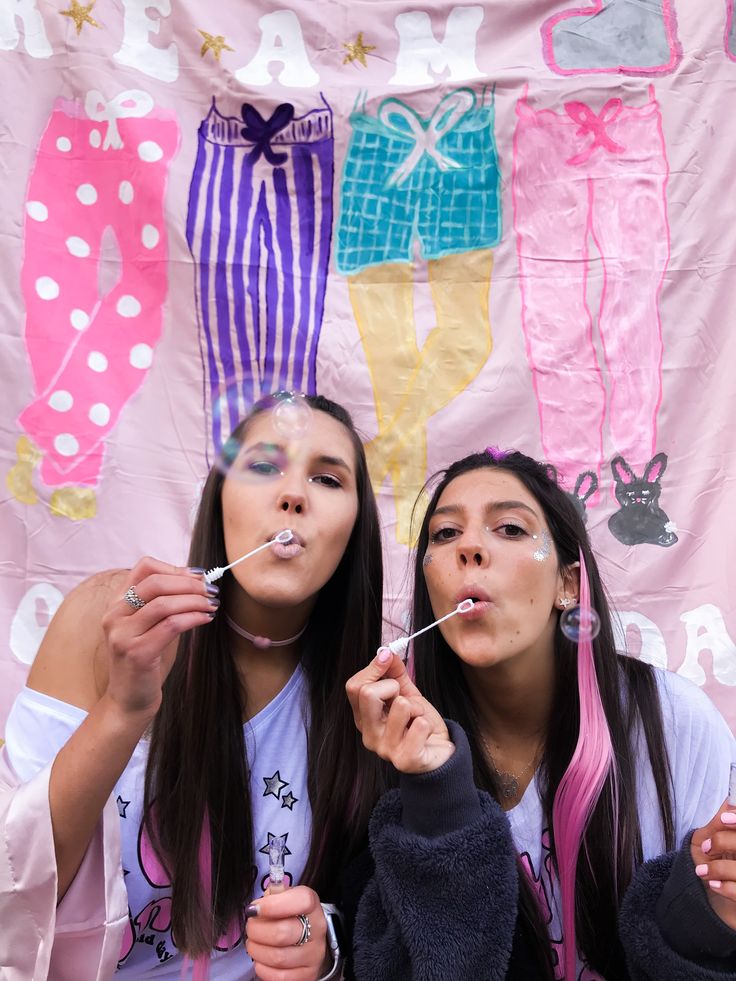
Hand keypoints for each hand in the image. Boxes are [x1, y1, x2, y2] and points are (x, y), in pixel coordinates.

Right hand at [102, 557, 216, 719]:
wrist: (129, 700)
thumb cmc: (146, 660)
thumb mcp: (151, 625)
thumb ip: (165, 602)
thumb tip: (198, 580)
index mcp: (117, 603)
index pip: (144, 567)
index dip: (175, 567)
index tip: (198, 576)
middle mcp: (114, 615)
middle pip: (155, 582)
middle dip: (189, 583)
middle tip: (210, 590)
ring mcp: (122, 634)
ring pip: (164, 604)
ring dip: (194, 601)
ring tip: (211, 604)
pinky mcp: (136, 653)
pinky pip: (170, 626)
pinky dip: (193, 618)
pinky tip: (205, 619)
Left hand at [246, 885, 328, 980]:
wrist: (310, 939)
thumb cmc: (292, 916)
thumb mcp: (286, 898)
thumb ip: (273, 896)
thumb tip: (258, 906)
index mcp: (312, 906)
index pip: (301, 901)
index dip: (273, 905)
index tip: (255, 908)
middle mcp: (317, 930)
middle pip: (282, 933)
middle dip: (257, 930)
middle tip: (251, 927)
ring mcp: (314, 955)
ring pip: (277, 957)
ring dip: (256, 950)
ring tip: (253, 942)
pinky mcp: (308, 975)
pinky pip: (279, 977)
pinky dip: (262, 968)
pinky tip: (261, 959)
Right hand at [345, 649, 454, 772]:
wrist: (440, 754)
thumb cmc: (419, 724)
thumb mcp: (407, 693)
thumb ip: (394, 673)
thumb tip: (386, 652)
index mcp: (364, 718)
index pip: (354, 686)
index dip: (373, 668)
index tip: (388, 660)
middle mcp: (369, 735)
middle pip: (367, 694)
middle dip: (393, 686)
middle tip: (405, 700)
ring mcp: (385, 750)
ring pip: (400, 706)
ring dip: (417, 707)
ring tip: (418, 719)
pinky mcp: (405, 760)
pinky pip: (419, 726)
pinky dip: (427, 723)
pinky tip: (425, 733)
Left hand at [691, 798, 735, 929]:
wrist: (702, 902)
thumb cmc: (706, 866)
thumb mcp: (705, 842)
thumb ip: (717, 824)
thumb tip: (730, 801)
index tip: (723, 820)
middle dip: (725, 842)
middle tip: (707, 848)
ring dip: (719, 868)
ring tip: (702, 872)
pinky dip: (726, 887)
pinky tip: (714, 885)